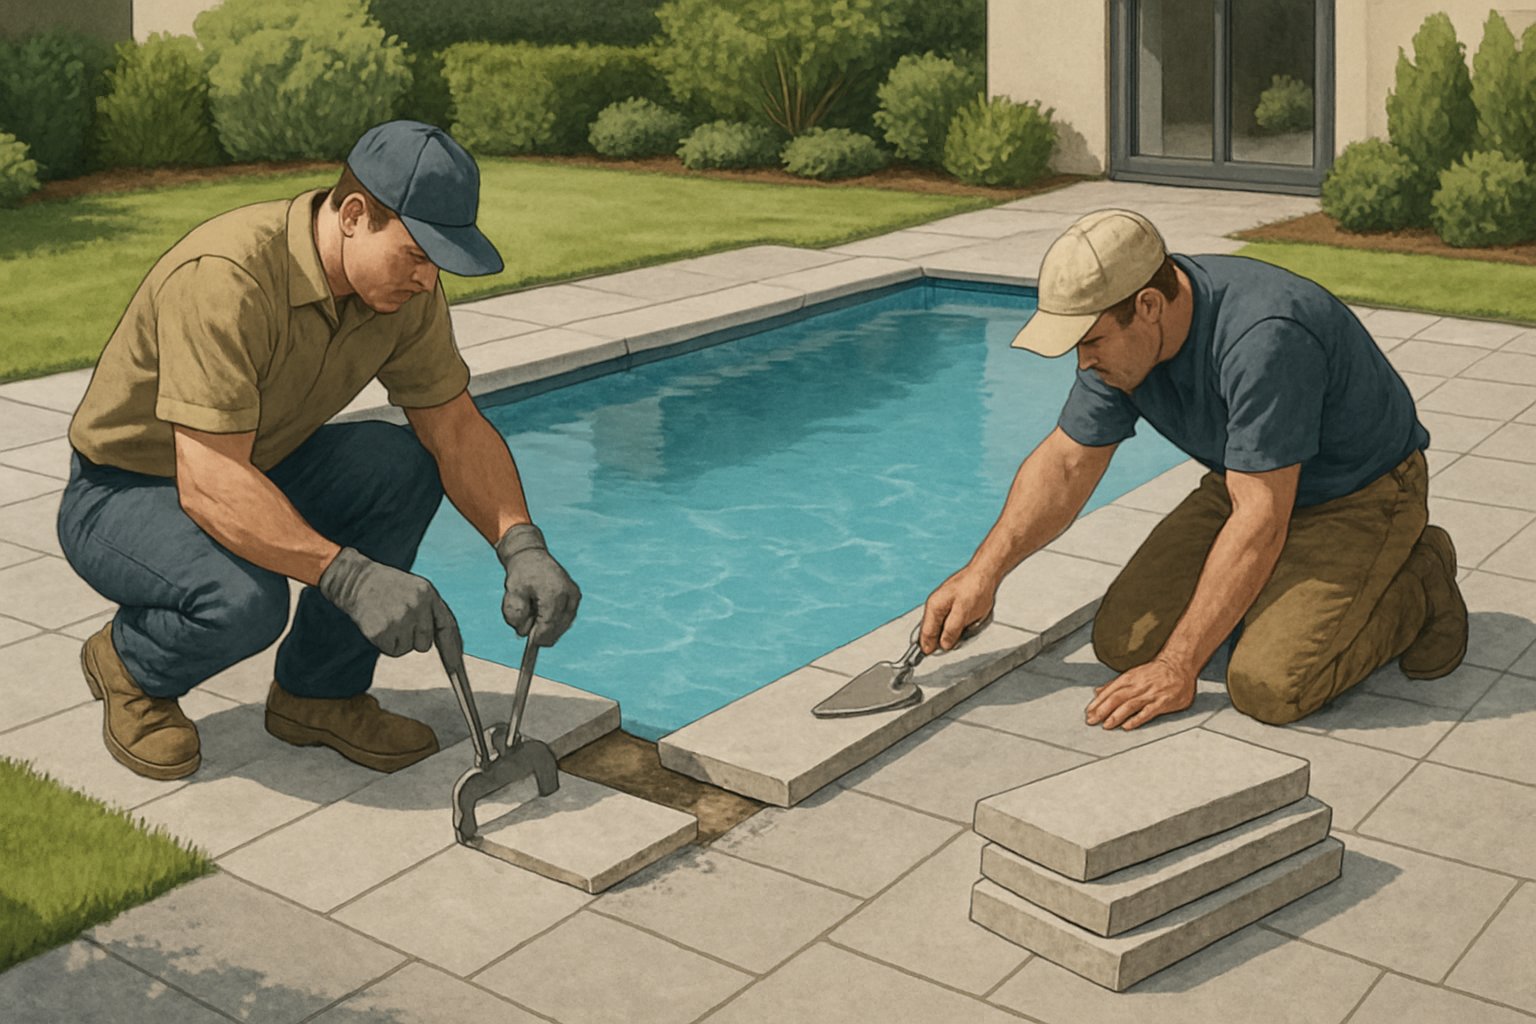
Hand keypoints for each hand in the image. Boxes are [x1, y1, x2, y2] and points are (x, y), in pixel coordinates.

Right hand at [319, 547, 459, 657]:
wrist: (356, 580)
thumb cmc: (388, 588)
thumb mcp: (416, 590)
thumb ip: (431, 611)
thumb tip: (446, 643)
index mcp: (428, 593)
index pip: (447, 626)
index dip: (453, 650)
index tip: (456, 671)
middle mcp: (417, 606)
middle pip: (425, 644)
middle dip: (413, 638)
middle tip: (398, 620)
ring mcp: (400, 618)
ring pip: (408, 648)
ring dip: (398, 640)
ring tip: (387, 619)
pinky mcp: (382, 630)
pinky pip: (393, 651)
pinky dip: (385, 643)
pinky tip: (378, 624)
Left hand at [495, 523, 580, 645]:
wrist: (531, 555)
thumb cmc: (521, 574)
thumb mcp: (512, 594)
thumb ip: (515, 615)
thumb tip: (524, 632)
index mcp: (553, 593)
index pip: (548, 625)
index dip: (539, 638)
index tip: (531, 645)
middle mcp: (569, 595)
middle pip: (557, 628)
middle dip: (542, 631)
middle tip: (528, 623)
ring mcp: (574, 596)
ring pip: (563, 625)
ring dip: (548, 626)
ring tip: (535, 611)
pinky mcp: (576, 598)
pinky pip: (565, 619)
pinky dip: (554, 621)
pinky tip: (543, 612)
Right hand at [919, 565, 996, 655]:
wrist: (985, 573)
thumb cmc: (975, 588)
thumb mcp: (963, 613)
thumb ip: (952, 630)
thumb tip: (944, 644)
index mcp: (934, 607)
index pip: (925, 632)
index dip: (927, 646)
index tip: (929, 656)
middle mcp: (935, 605)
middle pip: (931, 631)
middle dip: (938, 641)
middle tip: (948, 649)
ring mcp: (943, 604)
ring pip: (940, 627)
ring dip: (948, 635)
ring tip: (959, 638)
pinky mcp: (951, 604)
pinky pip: (948, 621)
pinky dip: (953, 628)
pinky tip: (963, 628)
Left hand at [1084, 659, 1195, 729]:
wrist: (1179, 665)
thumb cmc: (1155, 671)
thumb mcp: (1132, 674)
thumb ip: (1114, 684)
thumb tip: (1097, 692)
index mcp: (1129, 678)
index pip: (1109, 692)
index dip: (1097, 703)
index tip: (1088, 713)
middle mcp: (1137, 686)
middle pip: (1116, 699)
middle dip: (1102, 710)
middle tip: (1092, 721)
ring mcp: (1150, 694)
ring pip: (1129, 705)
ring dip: (1116, 716)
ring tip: (1106, 725)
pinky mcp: (1162, 702)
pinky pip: (1147, 712)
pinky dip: (1136, 719)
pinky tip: (1127, 726)